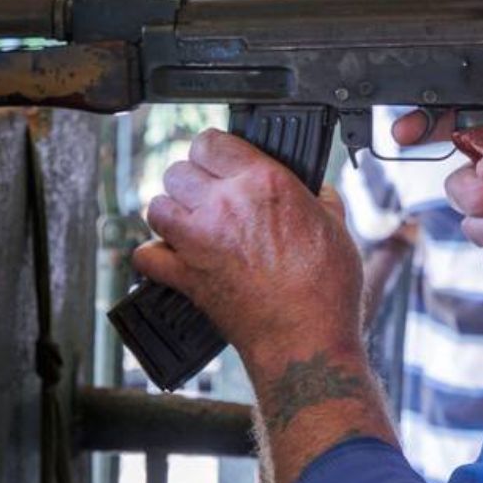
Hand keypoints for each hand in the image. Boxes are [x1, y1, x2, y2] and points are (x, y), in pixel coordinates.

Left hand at [132, 129, 363, 370]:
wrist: (306, 340)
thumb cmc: (325, 289)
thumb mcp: (337, 228)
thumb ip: (320, 200)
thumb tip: (317, 192)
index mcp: (264, 183)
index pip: (212, 142)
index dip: (215, 149)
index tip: (220, 159)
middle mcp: (225, 205)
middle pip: (178, 169)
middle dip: (192, 179)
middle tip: (209, 194)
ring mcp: (198, 240)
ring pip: (157, 205)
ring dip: (171, 210)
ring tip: (190, 221)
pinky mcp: (184, 277)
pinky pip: (145, 255)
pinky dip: (153, 255)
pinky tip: (170, 256)